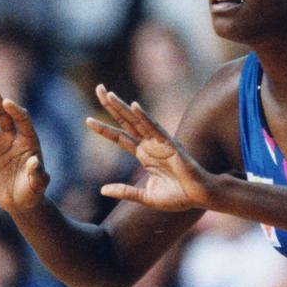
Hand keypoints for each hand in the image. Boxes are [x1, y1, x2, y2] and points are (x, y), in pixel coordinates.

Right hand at [0, 78, 49, 211]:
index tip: (7, 103)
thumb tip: (35, 162)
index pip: (23, 120)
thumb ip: (38, 174)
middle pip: (3, 113)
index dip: (16, 111)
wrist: (18, 201)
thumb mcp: (38, 184)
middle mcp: (13, 137)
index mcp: (29, 140)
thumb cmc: (32, 191)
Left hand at [87, 86, 215, 211]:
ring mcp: (159, 142)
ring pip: (137, 121)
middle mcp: (149, 145)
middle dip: (112, 106)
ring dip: (122, 107)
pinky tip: (134, 106)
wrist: (198, 197)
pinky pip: (155, 128)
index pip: (119, 138)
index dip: (104, 129)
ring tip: (108, 94)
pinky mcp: (170, 144)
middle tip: (98, 89)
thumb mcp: (145, 198)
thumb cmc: (177, 197)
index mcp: (144, 155)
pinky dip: (145, 117)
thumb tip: (102, 190)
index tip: (88, 120)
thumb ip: (125, 192)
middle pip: (126, 122)